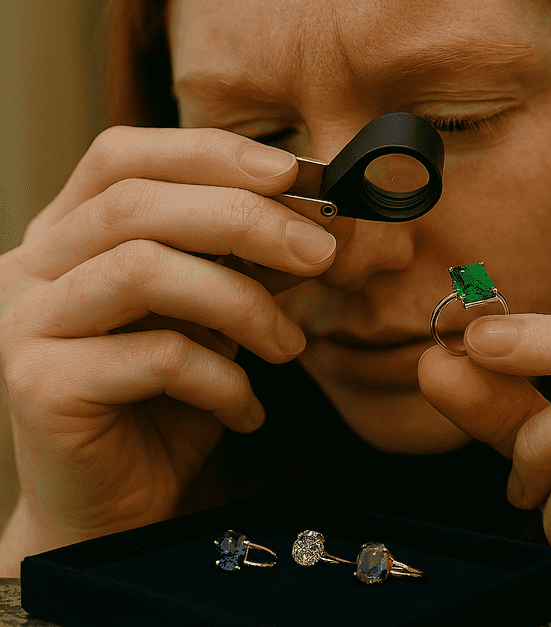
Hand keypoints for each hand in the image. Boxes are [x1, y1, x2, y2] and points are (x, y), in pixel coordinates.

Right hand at [0, 126, 335, 567]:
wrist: (119, 508)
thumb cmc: (168, 402)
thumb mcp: (217, 316)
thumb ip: (248, 263)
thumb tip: (314, 221)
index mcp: (68, 234)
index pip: (122, 157)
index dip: (207, 153)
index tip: (291, 171)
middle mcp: (32, 266)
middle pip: (137, 204)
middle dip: (246, 219)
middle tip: (321, 252)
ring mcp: (25, 322)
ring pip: (144, 269)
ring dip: (241, 302)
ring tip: (288, 347)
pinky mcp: (39, 384)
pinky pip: (155, 355)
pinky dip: (223, 378)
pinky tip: (247, 409)